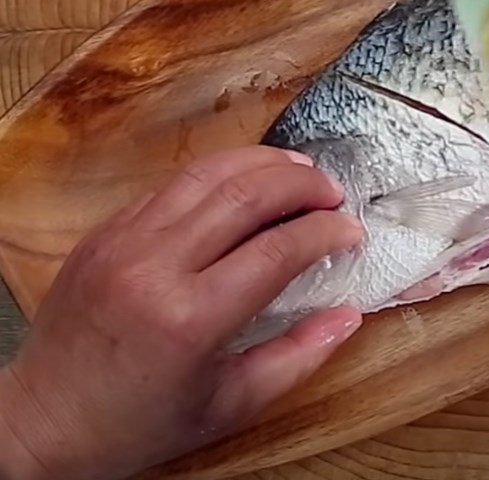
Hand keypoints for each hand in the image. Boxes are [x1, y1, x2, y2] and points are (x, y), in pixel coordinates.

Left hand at [0, 146, 362, 479]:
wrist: (41, 420)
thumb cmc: (139, 423)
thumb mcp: (229, 406)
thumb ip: (298, 358)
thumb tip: (349, 315)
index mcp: (190, 318)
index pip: (278, 249)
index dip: (326, 232)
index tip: (351, 231)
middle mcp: (156, 264)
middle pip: (248, 193)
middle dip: (304, 183)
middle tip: (333, 192)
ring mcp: (125, 238)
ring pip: (210, 171)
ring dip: (265, 162)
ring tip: (300, 170)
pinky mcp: (107, 227)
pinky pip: (174, 183)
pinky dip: (221, 173)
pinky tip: (246, 182)